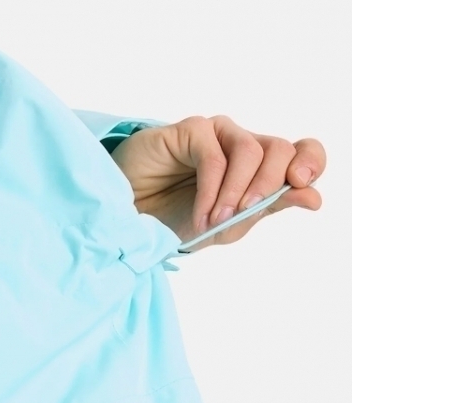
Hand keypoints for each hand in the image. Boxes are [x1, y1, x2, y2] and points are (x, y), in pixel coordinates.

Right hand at [109, 115, 325, 246]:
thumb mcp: (229, 226)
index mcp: (260, 168)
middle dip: (267, 187)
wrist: (134, 220)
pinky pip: (214, 156)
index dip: (310, 162)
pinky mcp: (191, 130)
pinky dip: (211, 190)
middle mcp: (244, 146)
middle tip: (240, 215)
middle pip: (280, 149)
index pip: (302, 152)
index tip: (302, 184)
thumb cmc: (178, 220)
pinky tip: (200, 215)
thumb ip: (268, 208)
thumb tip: (314, 197)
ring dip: (236, 193)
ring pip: (250, 150)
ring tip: (214, 221)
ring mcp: (218, 135)